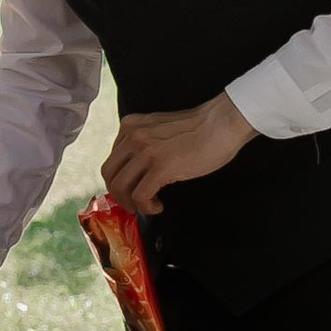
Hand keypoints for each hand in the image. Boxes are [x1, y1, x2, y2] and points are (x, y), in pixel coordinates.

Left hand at [101, 92, 255, 216]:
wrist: (221, 124)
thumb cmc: (198, 129)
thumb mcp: (159, 129)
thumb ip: (143, 143)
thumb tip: (136, 170)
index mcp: (130, 126)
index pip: (112, 159)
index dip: (118, 180)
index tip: (131, 190)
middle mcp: (133, 136)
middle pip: (109, 174)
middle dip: (118, 195)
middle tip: (133, 204)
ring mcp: (146, 151)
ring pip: (120, 187)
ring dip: (132, 203)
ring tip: (148, 205)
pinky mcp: (161, 167)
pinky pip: (140, 195)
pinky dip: (147, 207)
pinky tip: (159, 205)